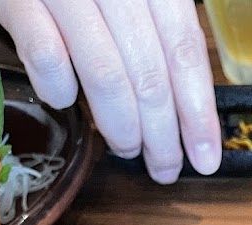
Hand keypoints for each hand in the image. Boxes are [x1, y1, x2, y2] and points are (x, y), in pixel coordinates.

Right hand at [0, 0, 220, 182]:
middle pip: (149, 73)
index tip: (205, 158)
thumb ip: (157, 28)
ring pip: (106, 74)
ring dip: (121, 126)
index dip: (198, 112)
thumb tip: (186, 102)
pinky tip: (66, 101)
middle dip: (162, 135)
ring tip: (127, 149)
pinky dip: (60, 90)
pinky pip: (46, 57)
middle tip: (165, 168)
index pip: (184, 50)